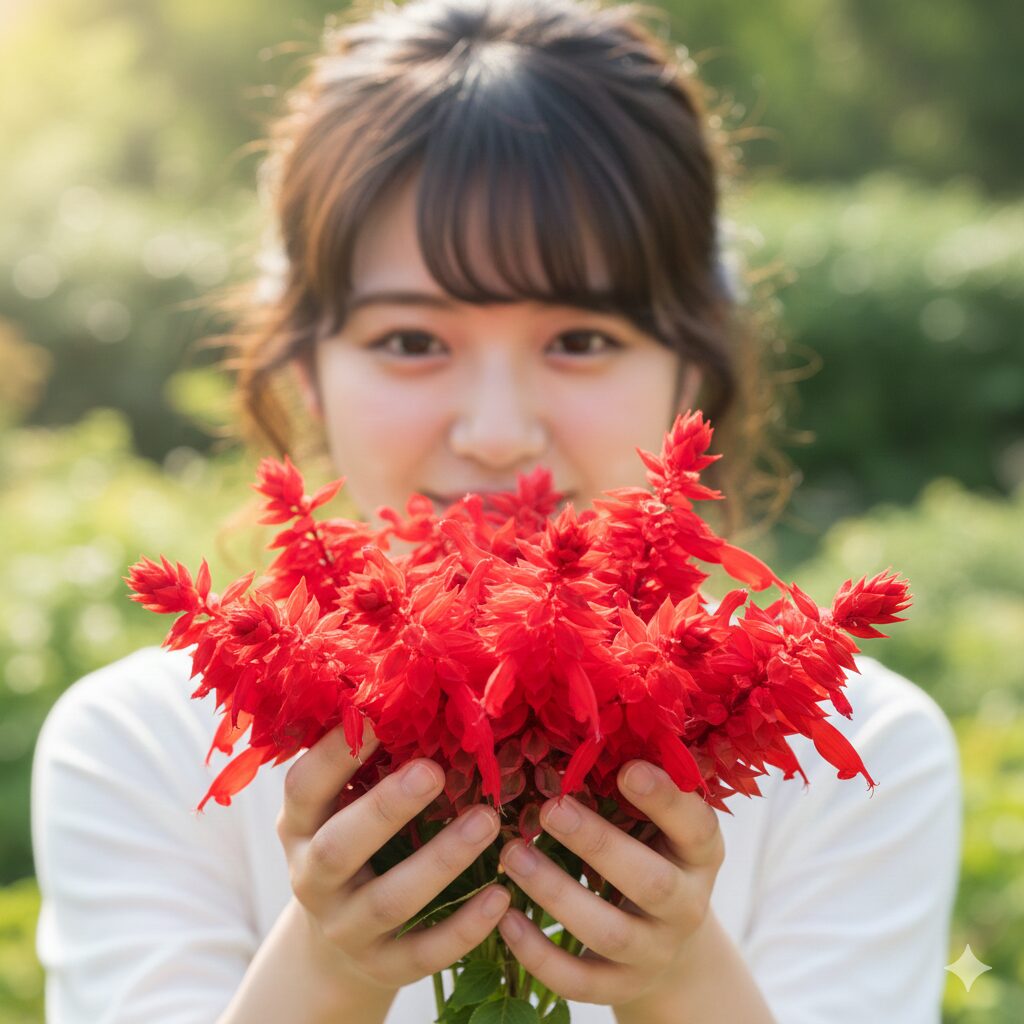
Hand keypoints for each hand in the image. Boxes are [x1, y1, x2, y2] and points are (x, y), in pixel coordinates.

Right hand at [276, 722, 511, 994]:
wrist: (334, 943)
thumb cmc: (351, 842)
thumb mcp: (340, 806)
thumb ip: (368, 765)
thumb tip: (419, 691)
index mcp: (298, 825)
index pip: (304, 788)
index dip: (335, 754)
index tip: (377, 716)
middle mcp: (313, 878)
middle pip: (339, 848)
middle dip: (385, 809)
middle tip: (434, 771)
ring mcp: (345, 928)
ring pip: (389, 901)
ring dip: (440, 861)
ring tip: (488, 821)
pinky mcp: (383, 966)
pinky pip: (424, 953)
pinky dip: (464, 927)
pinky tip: (502, 897)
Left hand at [496, 760, 724, 1005]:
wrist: (668, 943)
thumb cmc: (649, 853)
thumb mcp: (655, 823)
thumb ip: (630, 789)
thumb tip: (577, 731)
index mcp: (700, 852)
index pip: (696, 826)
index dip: (665, 799)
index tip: (626, 769)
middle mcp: (687, 905)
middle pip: (650, 882)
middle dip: (598, 844)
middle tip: (550, 809)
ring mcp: (655, 952)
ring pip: (610, 932)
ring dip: (556, 892)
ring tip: (512, 854)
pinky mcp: (621, 987)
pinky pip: (579, 981)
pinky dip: (539, 953)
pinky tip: (505, 918)